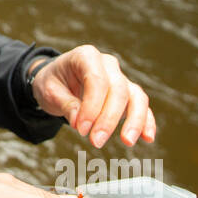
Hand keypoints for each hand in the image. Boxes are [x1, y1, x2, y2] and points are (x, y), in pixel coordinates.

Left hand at [30, 45, 156, 148]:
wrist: (57, 80)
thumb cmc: (53, 83)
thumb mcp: (49, 91)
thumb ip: (65, 104)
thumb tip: (79, 121)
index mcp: (86, 56)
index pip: (96, 80)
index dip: (92, 106)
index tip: (82, 129)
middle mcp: (108, 64)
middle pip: (118, 89)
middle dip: (109, 118)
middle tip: (96, 141)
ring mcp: (120, 78)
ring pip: (136, 96)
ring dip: (134, 120)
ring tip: (127, 142)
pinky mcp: (128, 94)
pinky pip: (141, 106)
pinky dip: (146, 121)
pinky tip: (147, 138)